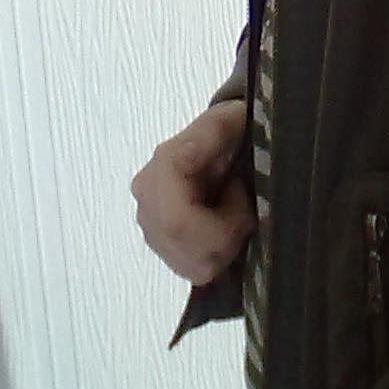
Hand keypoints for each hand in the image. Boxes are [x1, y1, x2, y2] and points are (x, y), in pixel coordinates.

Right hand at [131, 100, 255, 284]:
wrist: (224, 141)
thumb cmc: (232, 131)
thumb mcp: (233, 119)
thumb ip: (212, 131)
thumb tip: (184, 156)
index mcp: (162, 167)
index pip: (177, 220)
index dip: (221, 221)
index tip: (240, 192)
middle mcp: (147, 200)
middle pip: (187, 248)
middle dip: (224, 234)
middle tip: (242, 205)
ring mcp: (150, 226)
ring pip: (193, 264)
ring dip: (224, 244)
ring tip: (232, 210)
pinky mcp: (161, 246)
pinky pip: (194, 269)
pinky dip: (217, 252)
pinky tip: (221, 225)